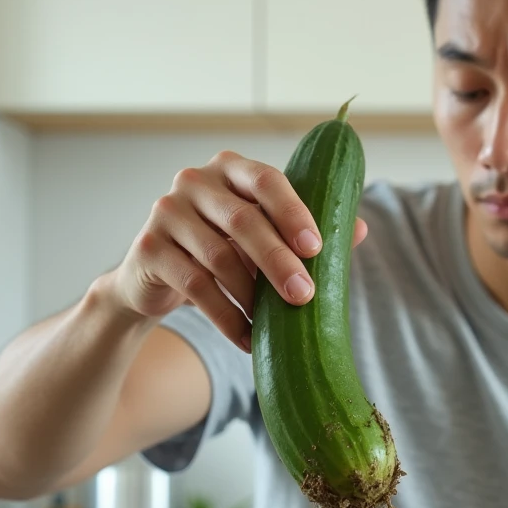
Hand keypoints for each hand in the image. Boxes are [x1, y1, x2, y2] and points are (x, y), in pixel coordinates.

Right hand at [107, 150, 367, 351]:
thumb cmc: (229, 249)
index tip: (317, 249)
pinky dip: (226, 317)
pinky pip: (195, 286)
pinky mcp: (148, 248)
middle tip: (305, 296)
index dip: (294, 213)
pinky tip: (248, 338)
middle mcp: (195, 181)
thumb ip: (309, 230)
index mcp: (232, 169)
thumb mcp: (268, 237)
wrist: (160, 277)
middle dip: (279, 262)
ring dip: (252, 296)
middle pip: (243, 221)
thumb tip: (360, 229)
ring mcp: (166, 211)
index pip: (267, 180)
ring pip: (218, 257)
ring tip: (275, 323)